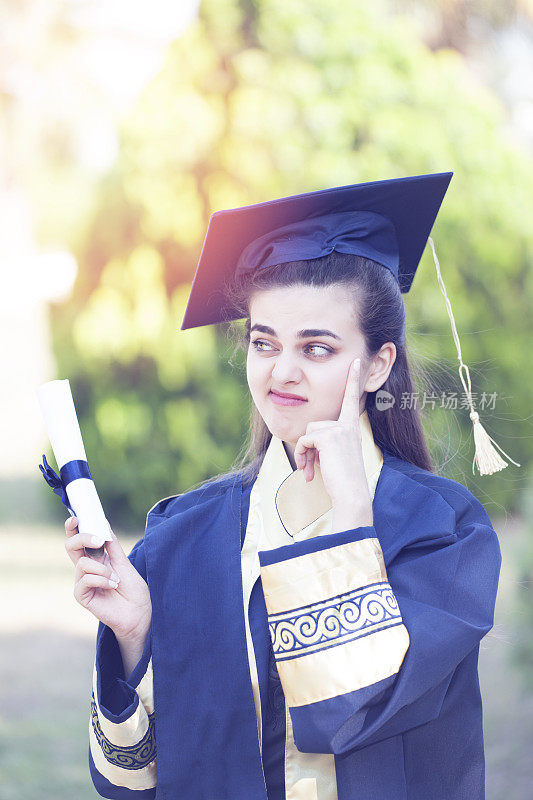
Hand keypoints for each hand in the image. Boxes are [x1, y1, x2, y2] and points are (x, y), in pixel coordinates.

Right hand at [65, 517, 151, 642]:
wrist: (139, 612)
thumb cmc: (133, 588)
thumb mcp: (123, 561)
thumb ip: (112, 544)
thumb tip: (103, 523)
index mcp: (95, 558)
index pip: (78, 540)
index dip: (73, 528)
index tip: (76, 518)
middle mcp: (86, 569)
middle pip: (71, 546)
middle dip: (83, 538)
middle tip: (100, 541)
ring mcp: (82, 582)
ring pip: (82, 564)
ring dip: (102, 568)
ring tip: (115, 578)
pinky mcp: (82, 596)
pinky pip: (85, 580)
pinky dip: (101, 579)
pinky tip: (112, 585)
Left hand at [293, 358, 372, 517]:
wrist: (351, 495)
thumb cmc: (343, 480)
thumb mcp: (335, 455)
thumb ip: (326, 442)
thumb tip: (308, 439)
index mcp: (351, 427)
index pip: (352, 399)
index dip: (353, 379)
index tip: (356, 360)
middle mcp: (348, 424)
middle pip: (314, 424)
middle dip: (308, 447)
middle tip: (312, 468)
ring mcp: (339, 429)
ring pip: (307, 433)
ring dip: (304, 454)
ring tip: (311, 471)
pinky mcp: (328, 436)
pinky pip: (303, 440)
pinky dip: (301, 456)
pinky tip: (309, 472)